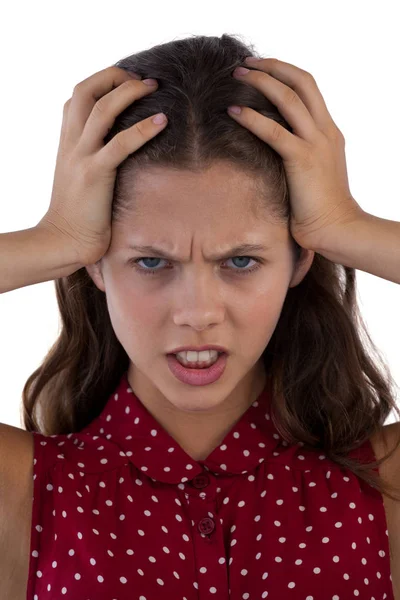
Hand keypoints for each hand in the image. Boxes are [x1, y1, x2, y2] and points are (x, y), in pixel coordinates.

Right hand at [38, 66, 166, 265]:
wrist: (63, 241)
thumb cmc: (77, 215)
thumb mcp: (78, 179)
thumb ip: (90, 159)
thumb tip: (115, 153)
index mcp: (66, 142)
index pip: (76, 97)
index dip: (100, 82)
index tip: (125, 82)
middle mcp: (71, 143)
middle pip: (86, 91)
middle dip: (114, 76)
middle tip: (143, 79)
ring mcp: (81, 156)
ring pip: (102, 109)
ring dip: (129, 91)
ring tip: (154, 86)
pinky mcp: (95, 174)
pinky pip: (120, 143)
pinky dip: (143, 129)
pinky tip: (163, 121)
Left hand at [227, 57, 362, 249]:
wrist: (336, 228)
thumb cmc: (321, 209)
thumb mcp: (314, 174)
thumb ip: (301, 156)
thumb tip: (275, 152)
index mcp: (329, 133)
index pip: (309, 89)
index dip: (285, 74)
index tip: (262, 69)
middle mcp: (325, 132)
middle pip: (302, 82)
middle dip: (273, 66)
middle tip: (246, 63)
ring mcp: (316, 144)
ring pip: (289, 98)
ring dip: (261, 82)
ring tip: (236, 75)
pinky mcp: (302, 160)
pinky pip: (274, 131)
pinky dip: (252, 117)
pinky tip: (233, 110)